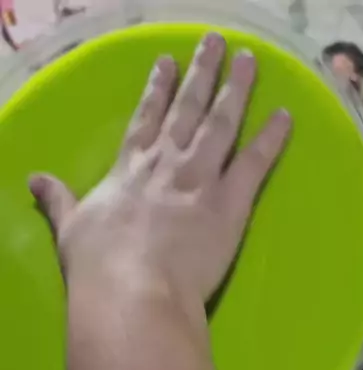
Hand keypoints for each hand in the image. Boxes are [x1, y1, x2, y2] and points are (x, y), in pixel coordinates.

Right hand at [29, 33, 290, 305]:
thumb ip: (58, 201)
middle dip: (202, 73)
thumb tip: (35, 180)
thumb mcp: (70, 229)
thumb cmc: (98, 265)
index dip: (158, 88)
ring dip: (237, 90)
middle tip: (216, 44)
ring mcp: (200, 179)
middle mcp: (167, 164)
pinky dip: (272, 139)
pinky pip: (255, 163)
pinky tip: (285, 117)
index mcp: (130, 169)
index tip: (168, 61)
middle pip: (188, 109)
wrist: (133, 290)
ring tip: (250, 62)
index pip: (146, 118)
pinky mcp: (230, 203)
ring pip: (222, 124)